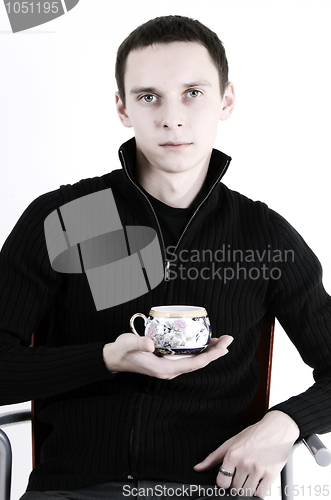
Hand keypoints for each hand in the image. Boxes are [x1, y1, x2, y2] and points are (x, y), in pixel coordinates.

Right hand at [103, 334, 232, 378]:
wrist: (114, 358)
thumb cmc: (122, 351)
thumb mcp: (129, 344)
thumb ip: (139, 343)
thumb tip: (151, 344)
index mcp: (164, 369)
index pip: (194, 364)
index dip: (211, 355)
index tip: (223, 346)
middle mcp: (170, 371)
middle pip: (198, 363)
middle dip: (215, 352)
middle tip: (228, 339)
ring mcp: (169, 367)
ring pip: (194, 361)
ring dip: (208, 351)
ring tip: (221, 341)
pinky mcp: (167, 362)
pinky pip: (187, 358)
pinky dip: (198, 350)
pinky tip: (202, 342)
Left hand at [194, 410, 299, 497]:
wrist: (277, 429)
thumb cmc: (254, 434)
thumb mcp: (231, 442)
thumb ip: (213, 457)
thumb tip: (197, 468)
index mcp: (233, 454)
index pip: (221, 482)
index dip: (223, 482)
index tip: (227, 479)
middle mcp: (244, 462)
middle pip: (235, 488)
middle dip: (236, 484)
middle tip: (242, 474)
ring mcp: (258, 469)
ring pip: (247, 493)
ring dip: (247, 488)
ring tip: (250, 476)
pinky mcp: (271, 475)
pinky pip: (260, 494)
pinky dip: (258, 491)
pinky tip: (258, 480)